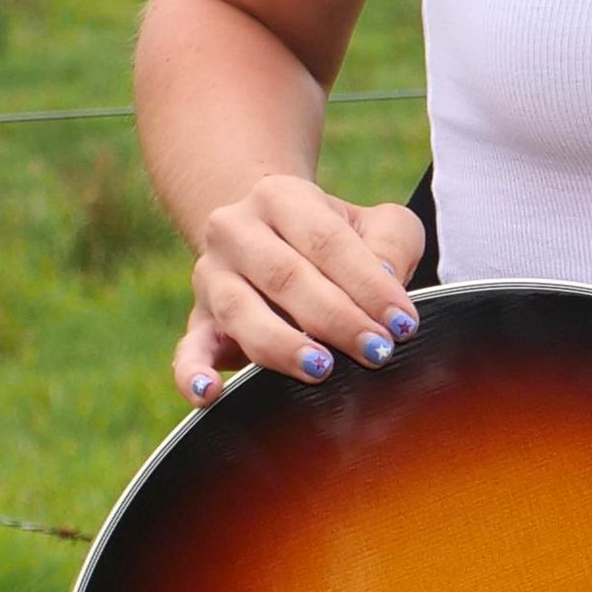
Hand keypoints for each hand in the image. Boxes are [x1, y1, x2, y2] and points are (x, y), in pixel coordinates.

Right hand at [174, 175, 430, 404]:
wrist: (271, 240)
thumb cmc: (337, 239)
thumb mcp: (375, 225)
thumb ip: (390, 246)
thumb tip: (385, 283)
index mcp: (280, 196)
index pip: (327, 240)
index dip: (368, 284)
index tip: (403, 323)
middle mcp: (234, 230)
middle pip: (285, 275)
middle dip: (336, 319)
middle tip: (377, 352)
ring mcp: (211, 277)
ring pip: (240, 312)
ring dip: (283, 345)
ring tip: (321, 369)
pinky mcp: (197, 323)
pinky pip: (188, 350)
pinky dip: (193, 374)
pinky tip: (209, 395)